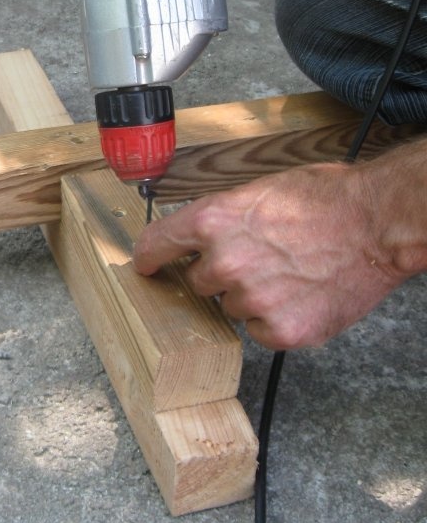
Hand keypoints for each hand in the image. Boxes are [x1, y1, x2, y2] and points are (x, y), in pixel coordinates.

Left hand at [133, 161, 409, 349]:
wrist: (376, 223)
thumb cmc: (325, 198)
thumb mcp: (260, 191)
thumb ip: (223, 218)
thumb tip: (200, 237)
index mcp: (213, 220)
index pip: (158, 244)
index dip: (149, 257)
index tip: (145, 266)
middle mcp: (224, 261)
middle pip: (200, 282)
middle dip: (223, 273)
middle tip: (261, 258)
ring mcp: (251, 299)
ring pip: (232, 307)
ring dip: (253, 296)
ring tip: (290, 272)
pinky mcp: (281, 330)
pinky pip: (260, 331)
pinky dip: (278, 320)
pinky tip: (302, 295)